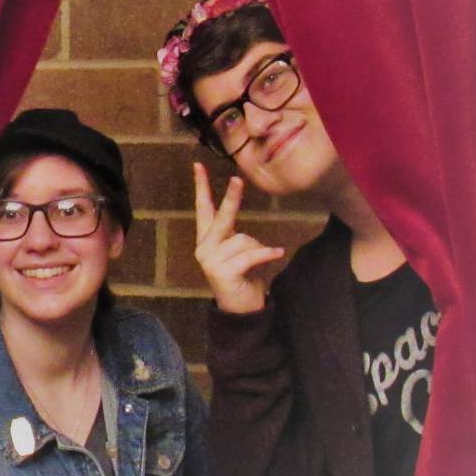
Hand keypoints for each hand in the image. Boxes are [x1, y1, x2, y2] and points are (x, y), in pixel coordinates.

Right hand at [194, 162, 283, 313]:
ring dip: (257, 249)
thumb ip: (234, 235)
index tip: (198, 166)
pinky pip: (251, 254)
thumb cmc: (242, 277)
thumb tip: (241, 225)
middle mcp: (204, 248)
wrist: (240, 310)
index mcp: (207, 240)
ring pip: (243, 239)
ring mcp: (210, 260)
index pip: (203, 209)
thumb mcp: (237, 252)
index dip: (201, 187)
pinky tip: (277, 252)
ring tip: (256, 264)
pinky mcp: (222, 272)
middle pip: (222, 217)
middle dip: (231, 198)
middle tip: (237, 179)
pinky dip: (266, 253)